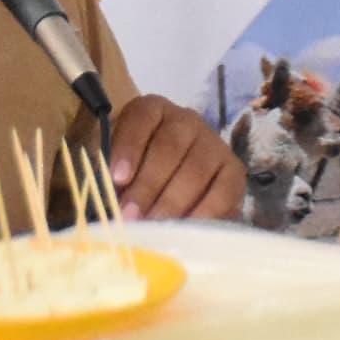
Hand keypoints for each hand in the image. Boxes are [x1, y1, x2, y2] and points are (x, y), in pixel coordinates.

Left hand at [105, 93, 242, 222]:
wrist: (173, 181)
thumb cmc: (136, 171)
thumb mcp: (117, 165)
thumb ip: (109, 175)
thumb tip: (105, 198)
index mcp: (152, 110)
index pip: (141, 119)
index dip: (129, 148)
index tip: (116, 179)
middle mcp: (186, 120)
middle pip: (168, 148)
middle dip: (147, 186)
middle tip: (130, 216)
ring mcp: (213, 143)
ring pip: (195, 170)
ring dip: (171, 203)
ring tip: (153, 228)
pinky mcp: (233, 170)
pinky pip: (223, 191)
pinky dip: (204, 213)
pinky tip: (185, 229)